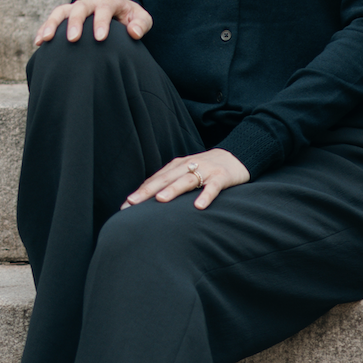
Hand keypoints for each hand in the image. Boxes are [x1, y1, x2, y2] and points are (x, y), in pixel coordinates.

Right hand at [36, 0, 151, 44]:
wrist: (119, 12)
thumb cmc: (131, 17)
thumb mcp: (142, 19)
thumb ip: (141, 24)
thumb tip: (133, 33)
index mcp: (110, 0)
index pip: (104, 8)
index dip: (101, 22)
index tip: (100, 38)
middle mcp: (91, 1)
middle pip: (80, 8)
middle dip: (76, 22)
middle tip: (73, 39)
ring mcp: (77, 6)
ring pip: (62, 11)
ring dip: (53, 24)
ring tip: (46, 39)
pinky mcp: (67, 14)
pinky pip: (53, 19)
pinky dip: (45, 28)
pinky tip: (39, 42)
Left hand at [122, 149, 249, 211]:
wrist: (236, 156)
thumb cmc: (207, 168)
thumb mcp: (187, 171)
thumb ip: (171, 182)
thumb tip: (149, 200)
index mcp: (177, 166)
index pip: (156, 179)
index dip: (141, 191)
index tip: (126, 205)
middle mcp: (188, 166)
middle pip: (166, 179)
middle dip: (148, 191)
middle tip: (133, 202)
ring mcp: (205, 170)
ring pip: (186, 180)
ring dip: (173, 189)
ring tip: (161, 200)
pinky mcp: (221, 176)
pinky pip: (213, 187)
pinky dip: (206, 195)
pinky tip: (199, 206)